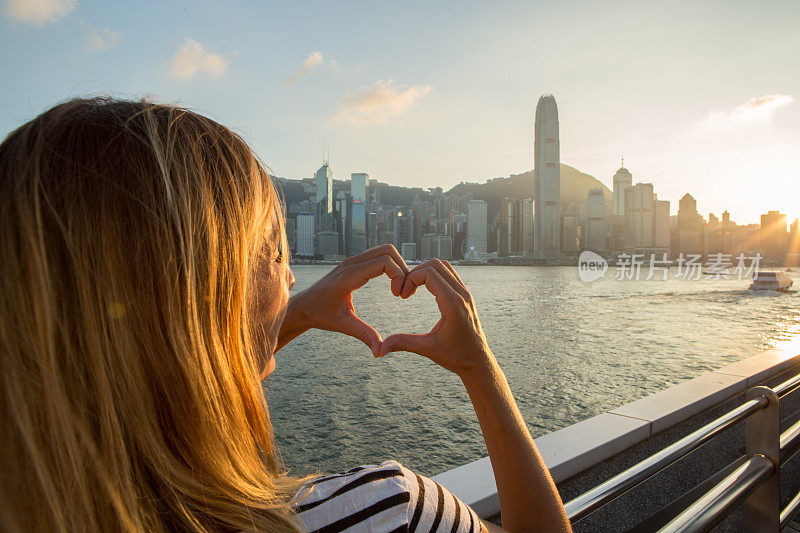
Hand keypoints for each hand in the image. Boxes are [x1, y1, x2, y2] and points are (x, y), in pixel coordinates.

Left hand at [280, 245, 407, 355]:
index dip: (399, 276)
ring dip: (398, 265)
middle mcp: (352, 263)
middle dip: (402, 268)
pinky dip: (390, 265)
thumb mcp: (343, 325)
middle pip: (388, 250)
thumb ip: (364, 335)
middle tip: (403, 291)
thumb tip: (380, 352)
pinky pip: (378, 255)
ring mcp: (353, 261)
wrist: (303, 305)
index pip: (384, 262)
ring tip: (399, 288)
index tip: (398, 296)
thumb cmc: (320, 314)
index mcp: (350, 276)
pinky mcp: (354, 263)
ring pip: (384, 250)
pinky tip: (391, 284)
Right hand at [379, 259, 494, 377]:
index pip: (429, 274)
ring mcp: (465, 294)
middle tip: (405, 291)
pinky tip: (424, 291)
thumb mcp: (428, 349)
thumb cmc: (457, 357)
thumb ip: (404, 343)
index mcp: (453, 304)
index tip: (402, 296)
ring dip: (425, 272)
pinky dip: (434, 277)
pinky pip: (450, 275)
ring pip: (444, 267)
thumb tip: (381, 348)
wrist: (479, 362)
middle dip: (416, 273)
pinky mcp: (465, 296)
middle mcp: (462, 294)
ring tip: (413, 289)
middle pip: (436, 265)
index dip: (410, 279)